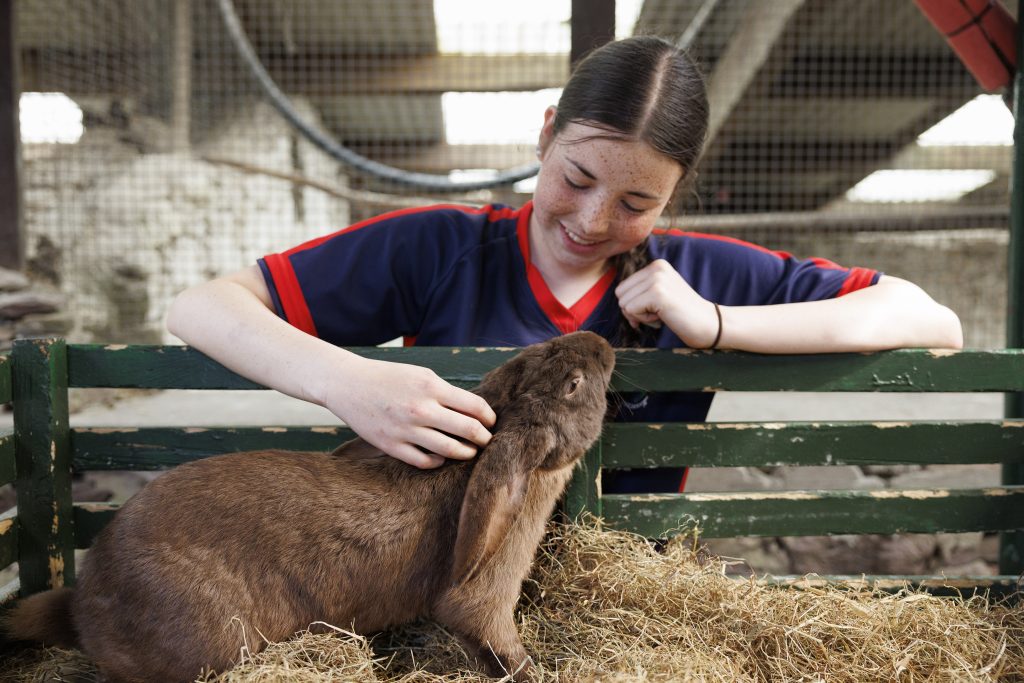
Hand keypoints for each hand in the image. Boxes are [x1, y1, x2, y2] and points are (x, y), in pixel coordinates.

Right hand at [324, 357, 495, 468]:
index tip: (491, 422)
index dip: (489, 417)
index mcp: (431, 387)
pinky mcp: (392, 446)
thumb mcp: (421, 375)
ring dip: (466, 453)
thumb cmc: (389, 377)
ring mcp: (406, 430)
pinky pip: (425, 461)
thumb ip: (446, 393)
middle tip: (487, 440)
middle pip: (468, 430)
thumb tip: (475, 412)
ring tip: (470, 451)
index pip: (475, 407)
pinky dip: (439, 460)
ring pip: (450, 450)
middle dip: (484, 438)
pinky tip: (442, 455)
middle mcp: (421, 409)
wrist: (348, 384)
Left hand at [614, 259, 719, 347]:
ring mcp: (657, 279)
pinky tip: (664, 317)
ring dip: (641, 316)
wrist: (708, 323)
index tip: (655, 309)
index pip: (623, 287)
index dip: (633, 305)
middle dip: (634, 311)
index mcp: (656, 265)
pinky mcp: (657, 293)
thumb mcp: (659, 293)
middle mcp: (656, 267)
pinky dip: (645, 320)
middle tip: (658, 313)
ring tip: (663, 314)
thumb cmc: (681, 313)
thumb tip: (617, 298)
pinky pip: (631, 311)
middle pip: (620, 295)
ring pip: (624, 304)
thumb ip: (640, 291)